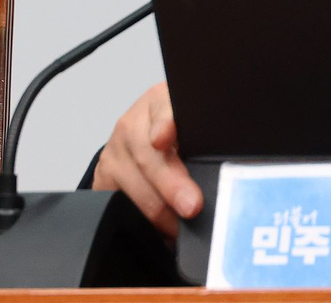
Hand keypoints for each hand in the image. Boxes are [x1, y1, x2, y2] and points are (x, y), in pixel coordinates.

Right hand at [92, 82, 201, 237]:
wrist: (147, 137)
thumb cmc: (180, 134)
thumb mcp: (195, 127)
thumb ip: (207, 138)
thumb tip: (228, 169)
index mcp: (162, 101)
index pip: (163, 109)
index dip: (164, 124)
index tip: (163, 139)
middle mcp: (133, 123)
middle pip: (148, 157)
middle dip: (171, 186)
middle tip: (192, 206)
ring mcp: (114, 150)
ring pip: (134, 185)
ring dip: (160, 212)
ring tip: (182, 227)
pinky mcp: (102, 176)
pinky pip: (118, 203)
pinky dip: (142, 220)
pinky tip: (161, 229)